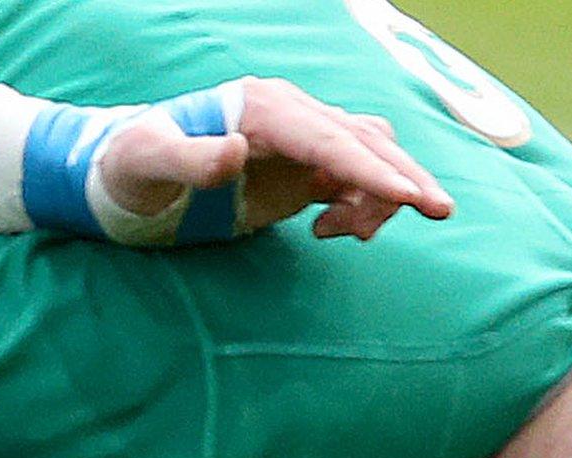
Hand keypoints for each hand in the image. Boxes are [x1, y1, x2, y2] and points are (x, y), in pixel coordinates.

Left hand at [98, 76, 454, 241]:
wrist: (130, 172)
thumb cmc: (133, 164)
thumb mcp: (148, 160)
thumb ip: (190, 158)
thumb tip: (233, 151)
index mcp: (263, 107)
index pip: (329, 138)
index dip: (369, 169)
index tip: (407, 196)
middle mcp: (292, 114)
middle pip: (367, 140)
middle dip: (404, 177)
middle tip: (440, 212)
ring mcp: (302, 140)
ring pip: (371, 156)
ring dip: (380, 196)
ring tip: (345, 236)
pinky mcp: (304, 167)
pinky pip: (356, 179)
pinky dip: (363, 206)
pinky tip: (332, 232)